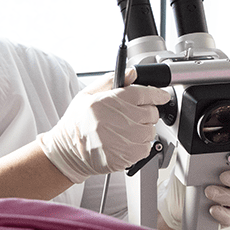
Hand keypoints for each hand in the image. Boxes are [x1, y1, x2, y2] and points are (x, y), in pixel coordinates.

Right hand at [38, 70, 170, 183]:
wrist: (68, 151)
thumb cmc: (77, 124)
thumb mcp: (88, 94)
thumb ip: (111, 81)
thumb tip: (132, 73)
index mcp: (110, 101)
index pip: (144, 93)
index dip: (157, 94)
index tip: (161, 96)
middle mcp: (121, 119)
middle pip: (151, 112)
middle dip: (146, 112)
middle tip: (131, 115)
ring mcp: (126, 139)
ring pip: (151, 130)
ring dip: (143, 129)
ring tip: (125, 130)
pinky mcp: (129, 156)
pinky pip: (147, 147)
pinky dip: (140, 144)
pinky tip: (125, 142)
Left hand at [158, 153, 229, 229]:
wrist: (176, 205)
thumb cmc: (187, 183)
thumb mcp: (190, 168)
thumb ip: (200, 161)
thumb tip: (201, 158)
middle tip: (223, 177)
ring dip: (226, 195)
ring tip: (209, 192)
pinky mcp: (228, 217)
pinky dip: (223, 213)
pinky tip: (212, 209)